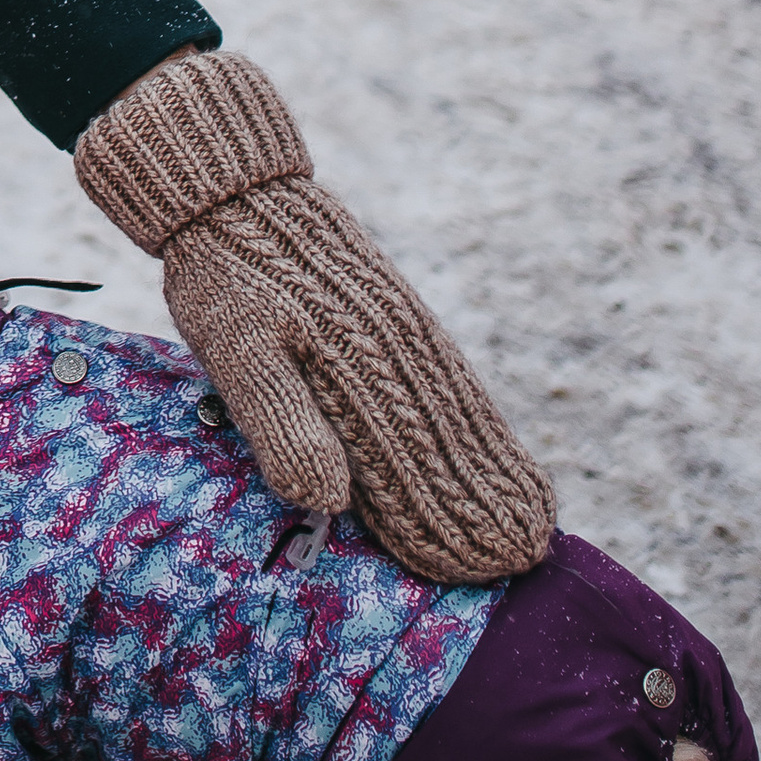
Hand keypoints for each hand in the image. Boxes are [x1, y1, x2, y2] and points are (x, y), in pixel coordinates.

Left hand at [75, 51, 555, 588]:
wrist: (237, 188)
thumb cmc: (227, 275)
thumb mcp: (237, 351)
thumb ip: (285, 423)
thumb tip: (334, 502)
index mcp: (359, 376)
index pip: (410, 468)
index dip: (442, 522)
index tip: (478, 572)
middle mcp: (397, 357)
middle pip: (450, 447)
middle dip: (483, 507)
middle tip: (522, 563)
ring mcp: (405, 332)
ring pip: (461, 415)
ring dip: (495, 470)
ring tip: (532, 519)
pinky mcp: (401, 314)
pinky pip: (453, 379)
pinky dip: (480, 422)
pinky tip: (495, 443)